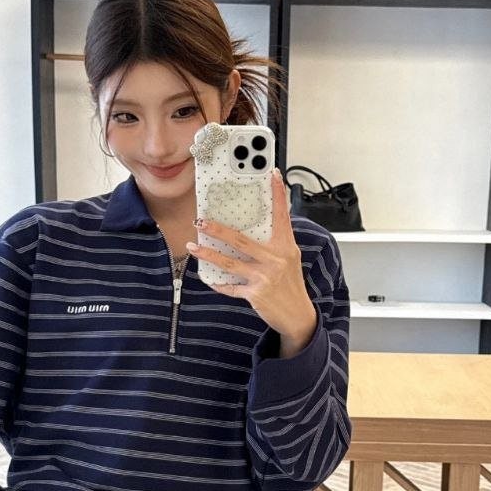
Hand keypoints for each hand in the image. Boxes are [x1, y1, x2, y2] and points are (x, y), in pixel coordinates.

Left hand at [187, 169, 316, 339]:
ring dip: (208, 254)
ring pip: (229, 263)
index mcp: (285, 247)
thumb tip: (250, 230)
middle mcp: (276, 259)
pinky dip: (219, 283)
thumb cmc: (291, 285)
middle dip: (218, 229)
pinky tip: (208, 278)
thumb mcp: (289, 260)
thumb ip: (273, 245)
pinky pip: (231, 286)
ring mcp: (265, 277)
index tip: (273, 175)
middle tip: (201, 220)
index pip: (282, 216)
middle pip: (241, 240)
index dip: (278, 194)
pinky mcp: (256, 294)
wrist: (298, 316)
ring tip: (192, 246)